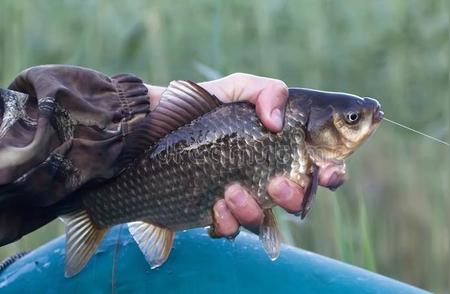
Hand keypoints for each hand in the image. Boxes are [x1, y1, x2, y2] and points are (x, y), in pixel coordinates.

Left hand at [146, 73, 343, 236]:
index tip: (327, 172)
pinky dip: (228, 220)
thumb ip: (268, 90)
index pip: (318, 165)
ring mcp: (242, 196)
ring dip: (254, 209)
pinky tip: (215, 203)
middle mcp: (265, 175)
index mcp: (279, 148)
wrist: (156, 127)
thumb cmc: (202, 106)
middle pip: (298, 200)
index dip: (332, 173)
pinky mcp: (216, 212)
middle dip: (294, 197)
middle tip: (278, 182)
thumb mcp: (237, 86)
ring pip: (264, 218)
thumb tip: (277, 122)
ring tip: (231, 189)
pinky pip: (232, 228)